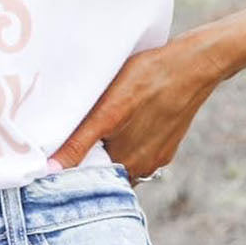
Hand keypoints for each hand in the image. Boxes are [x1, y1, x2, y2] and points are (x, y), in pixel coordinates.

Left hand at [47, 27, 229, 182]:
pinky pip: (137, 151)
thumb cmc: (148, 79)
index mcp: (125, 164)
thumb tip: (51, 170)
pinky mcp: (166, 145)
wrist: (194, 64)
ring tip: (96, 124)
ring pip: (120, 161)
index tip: (51, 155)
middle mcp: (142, 168)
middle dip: (86, 157)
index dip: (68, 168)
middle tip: (69, 134)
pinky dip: (126, 141)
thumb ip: (80, 143)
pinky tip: (124, 119)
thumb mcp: (107, 109)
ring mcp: (156, 157)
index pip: (86, 179)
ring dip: (106, 148)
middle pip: (103, 171)